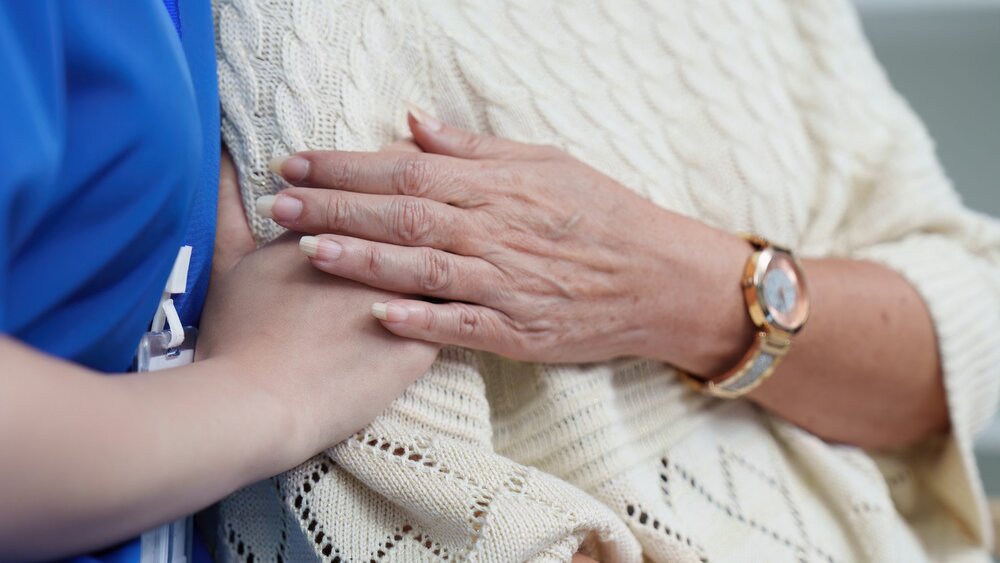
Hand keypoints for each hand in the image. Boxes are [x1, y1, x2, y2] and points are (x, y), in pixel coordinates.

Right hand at [199, 148, 439, 455]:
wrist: (261, 403)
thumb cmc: (238, 335)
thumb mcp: (226, 262)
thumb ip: (229, 207)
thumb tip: (223, 160)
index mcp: (334, 229)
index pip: (370, 185)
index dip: (379, 176)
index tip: (389, 167)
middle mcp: (377, 257)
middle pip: (414, 214)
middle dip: (425, 200)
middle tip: (432, 197)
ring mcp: (404, 300)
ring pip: (443, 259)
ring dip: (451, 246)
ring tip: (457, 239)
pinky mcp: (423, 342)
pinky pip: (456, 313)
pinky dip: (462, 300)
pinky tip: (469, 293)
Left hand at [260, 109, 752, 372]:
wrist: (659, 277)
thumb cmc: (602, 214)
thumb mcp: (545, 162)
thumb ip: (474, 147)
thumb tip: (413, 123)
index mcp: (496, 186)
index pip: (405, 168)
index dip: (345, 165)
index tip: (297, 163)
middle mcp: (493, 230)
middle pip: (402, 213)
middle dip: (335, 206)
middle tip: (280, 202)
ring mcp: (504, 283)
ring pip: (422, 266)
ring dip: (363, 258)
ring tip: (308, 248)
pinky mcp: (516, 330)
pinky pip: (461, 325)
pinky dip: (419, 320)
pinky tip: (375, 316)